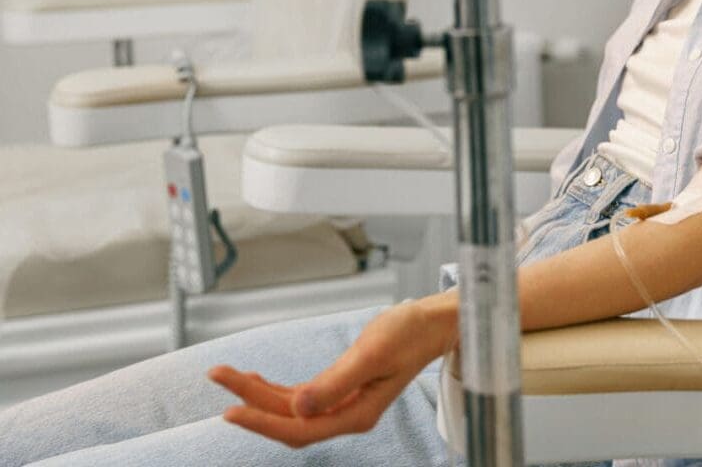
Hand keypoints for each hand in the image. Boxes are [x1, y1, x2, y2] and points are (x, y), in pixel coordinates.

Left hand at [208, 296, 456, 447]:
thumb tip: (298, 408)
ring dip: (259, 395)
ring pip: (292, 409)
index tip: (230, 410)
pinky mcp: (342, 389)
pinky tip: (258, 381)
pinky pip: (302, 397)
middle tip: (218, 375)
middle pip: (290, 419)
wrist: (431, 324)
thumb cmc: (408, 333)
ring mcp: (343, 404)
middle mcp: (346, 414)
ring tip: (228, 376)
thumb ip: (336, 382)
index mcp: (356, 413)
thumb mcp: (373, 352)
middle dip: (251, 401)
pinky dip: (277, 390)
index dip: (263, 422)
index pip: (299, 428)